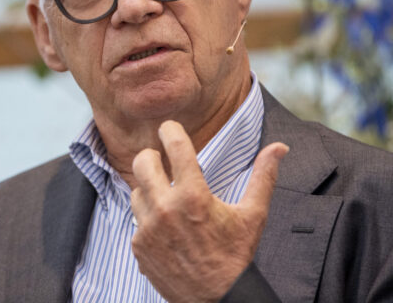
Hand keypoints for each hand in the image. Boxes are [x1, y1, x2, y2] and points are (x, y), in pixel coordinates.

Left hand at [130, 120, 287, 302]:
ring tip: (168, 202)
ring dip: (149, 191)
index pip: (175, 146)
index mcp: (194, 196)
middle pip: (142, 162)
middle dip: (151, 158)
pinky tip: (165, 229)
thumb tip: (279, 147)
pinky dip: (147, 219)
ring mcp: (149, 227)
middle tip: (160, 161)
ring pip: (136, 191)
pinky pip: (136, 220)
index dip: (170, 131)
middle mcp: (166, 208)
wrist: (217, 299)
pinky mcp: (138, 245)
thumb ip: (263, 177)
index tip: (169, 128)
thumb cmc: (236, 256)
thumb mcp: (253, 215)